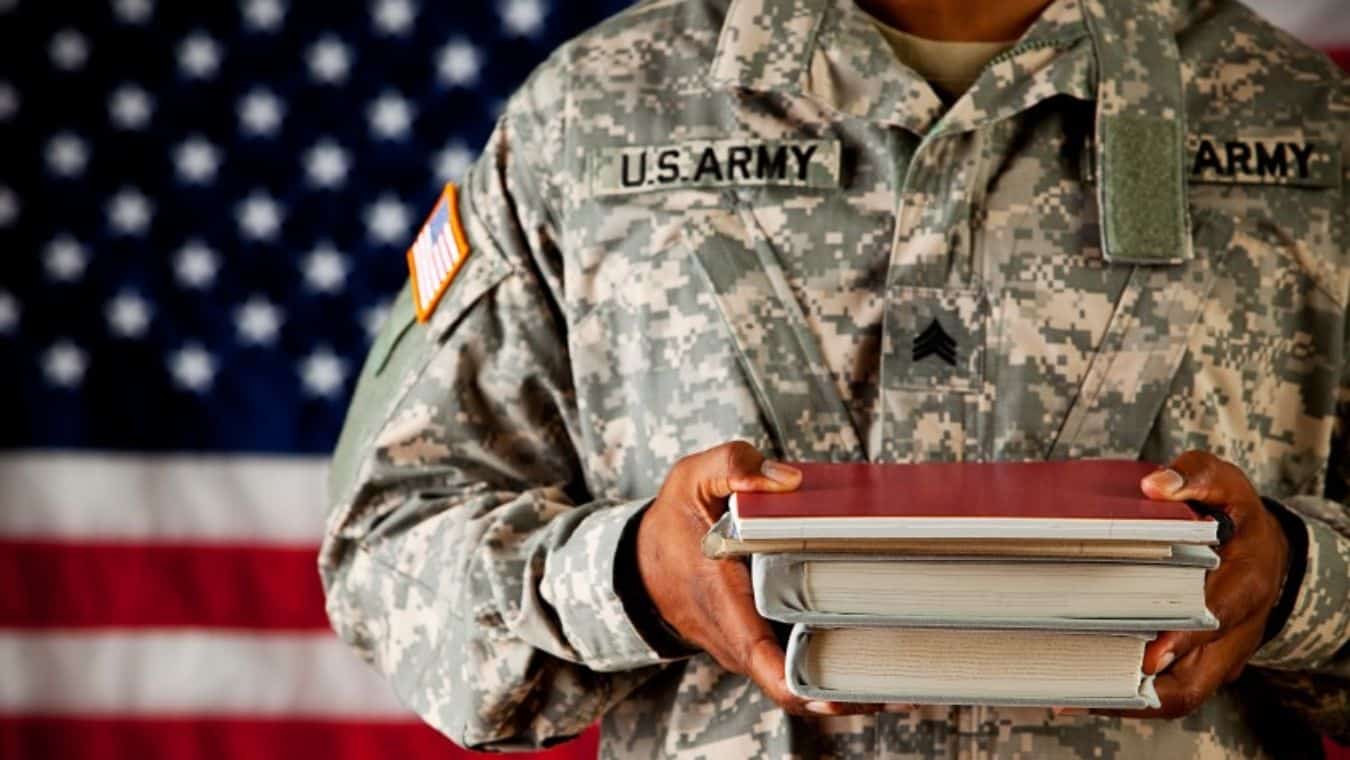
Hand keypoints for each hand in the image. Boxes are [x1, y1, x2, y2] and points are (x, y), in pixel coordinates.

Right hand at [636, 442, 881, 716]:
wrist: (641, 561)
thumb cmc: (672, 522)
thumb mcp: (692, 478)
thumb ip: (735, 466)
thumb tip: (790, 480)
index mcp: (725, 604)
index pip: (768, 667)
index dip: (810, 690)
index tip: (852, 691)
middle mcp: (738, 639)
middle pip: (798, 684)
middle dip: (849, 684)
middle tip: (907, 665)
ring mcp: (748, 647)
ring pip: (799, 677)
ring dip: (843, 674)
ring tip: (901, 654)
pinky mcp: (757, 642)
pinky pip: (793, 662)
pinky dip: (828, 659)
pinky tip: (870, 639)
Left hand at [1095, 451, 1289, 718]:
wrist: (1264, 553)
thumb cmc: (1235, 516)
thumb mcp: (1225, 483)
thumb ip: (1194, 476)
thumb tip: (1154, 486)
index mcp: (1246, 582)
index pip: (1221, 615)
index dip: (1186, 637)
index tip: (1152, 652)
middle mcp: (1236, 631)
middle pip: (1196, 677)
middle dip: (1144, 684)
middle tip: (1089, 677)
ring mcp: (1218, 657)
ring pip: (1178, 696)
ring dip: (1127, 699)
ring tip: (1069, 693)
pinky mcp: (1198, 667)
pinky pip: (1165, 694)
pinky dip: (1124, 697)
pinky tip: (1074, 691)